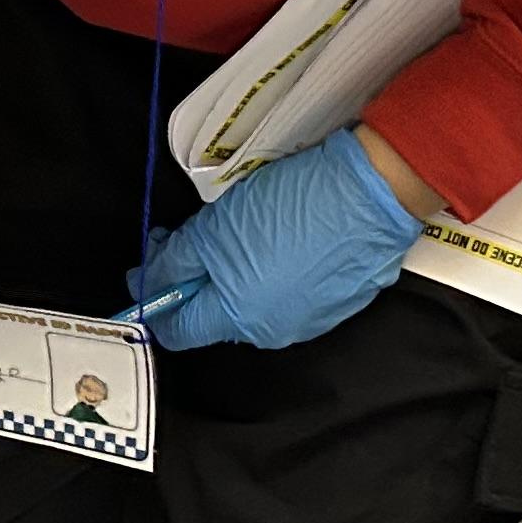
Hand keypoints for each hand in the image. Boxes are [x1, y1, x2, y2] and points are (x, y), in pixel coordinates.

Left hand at [124, 126, 425, 351]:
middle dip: (198, 277)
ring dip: (239, 271)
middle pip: (214, 313)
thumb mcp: (215, 228)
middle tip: (195, 234)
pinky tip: (284, 234)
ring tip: (245, 227)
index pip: (177, 330)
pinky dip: (278, 268)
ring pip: (253, 300)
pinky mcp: (337, 300)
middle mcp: (272, 330)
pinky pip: (291, 291)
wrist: (373, 192)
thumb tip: (147, 283)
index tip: (150, 268)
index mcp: (237, 318)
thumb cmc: (296, 206)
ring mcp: (309, 319)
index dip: (156, 299)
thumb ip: (173, 262)